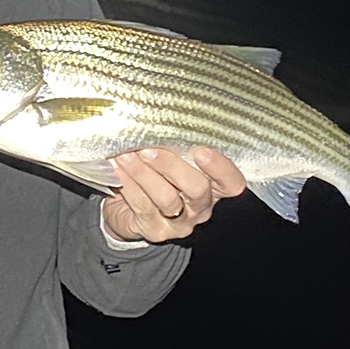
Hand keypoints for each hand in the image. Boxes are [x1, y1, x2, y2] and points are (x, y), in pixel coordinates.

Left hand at [101, 147, 245, 243]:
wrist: (126, 212)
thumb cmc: (155, 178)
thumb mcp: (170, 163)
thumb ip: (174, 148)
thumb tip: (156, 117)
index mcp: (213, 189)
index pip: (231, 183)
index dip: (222, 169)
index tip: (202, 151)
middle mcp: (200, 208)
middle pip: (197, 190)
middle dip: (172, 166)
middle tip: (149, 150)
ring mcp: (179, 223)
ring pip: (166, 198)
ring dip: (144, 173)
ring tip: (126, 155)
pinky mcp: (154, 231)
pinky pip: (142, 206)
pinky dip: (128, 184)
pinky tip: (117, 168)